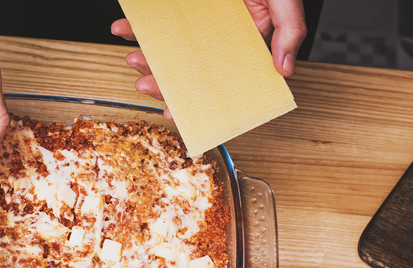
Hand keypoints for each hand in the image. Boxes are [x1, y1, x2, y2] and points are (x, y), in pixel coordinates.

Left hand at [111, 0, 306, 118]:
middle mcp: (214, 37)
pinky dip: (134, 26)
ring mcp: (191, 23)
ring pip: (164, 50)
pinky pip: (151, 21)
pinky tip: (123, 28)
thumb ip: (289, 30)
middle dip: (162, 82)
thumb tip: (286, 70)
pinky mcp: (174, 9)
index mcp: (242, 43)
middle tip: (146, 86)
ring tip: (133, 59)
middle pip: (185, 70)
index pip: (217, 80)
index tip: (175, 113)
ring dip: (145, 58)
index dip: (195, 99)